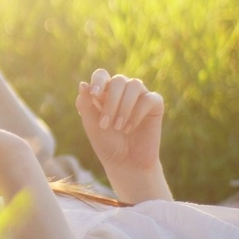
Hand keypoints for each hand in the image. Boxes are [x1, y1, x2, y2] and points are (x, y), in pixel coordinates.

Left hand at [75, 69, 165, 188]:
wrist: (126, 163)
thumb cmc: (107, 143)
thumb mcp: (91, 125)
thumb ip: (85, 104)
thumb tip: (82, 84)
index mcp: (105, 92)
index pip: (101, 75)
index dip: (98, 81)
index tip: (94, 94)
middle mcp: (123, 91)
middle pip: (118, 80)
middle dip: (111, 102)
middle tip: (105, 124)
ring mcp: (140, 96)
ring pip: (135, 85)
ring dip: (124, 106)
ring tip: (118, 127)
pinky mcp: (155, 105)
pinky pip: (149, 99)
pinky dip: (137, 113)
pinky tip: (129, 128)